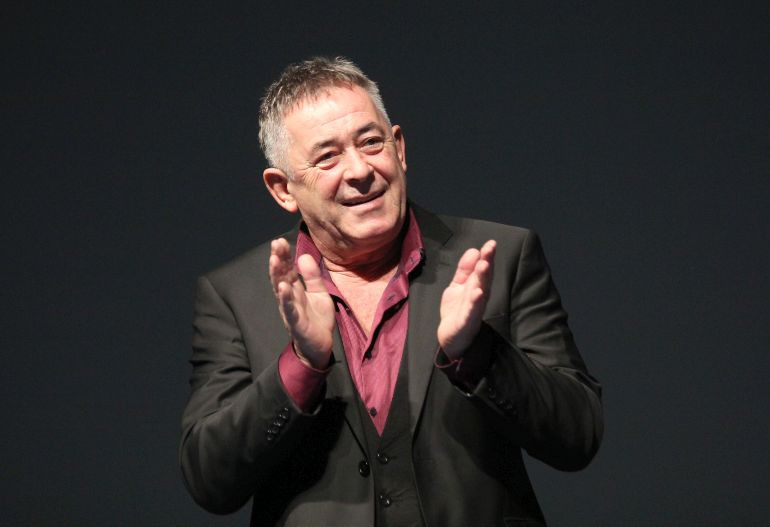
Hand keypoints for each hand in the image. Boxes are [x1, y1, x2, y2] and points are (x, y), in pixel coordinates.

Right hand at [269, 238, 334, 367]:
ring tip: (274, 260)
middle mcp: (289, 297)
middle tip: (276, 243)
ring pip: (281, 290)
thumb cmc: (317, 319)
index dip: (283, 255)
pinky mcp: (296, 322)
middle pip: (281, 275)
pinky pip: (289, 309)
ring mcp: (291, 309)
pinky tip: (283, 288)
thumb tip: (304, 256)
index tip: (280, 240)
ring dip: (276, 275)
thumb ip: (312, 276)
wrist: (320, 346)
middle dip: (278, 259)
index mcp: (295, 289)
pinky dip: (286, 298)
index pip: (287, 269)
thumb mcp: (319, 293)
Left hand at [437, 240, 495, 358]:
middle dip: (487, 263)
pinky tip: (477, 293)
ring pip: (480, 292)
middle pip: (484, 278)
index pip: (483, 269)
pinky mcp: (467, 322)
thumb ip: (464, 269)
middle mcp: (479, 296)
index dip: (487, 256)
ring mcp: (474, 309)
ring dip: (482, 279)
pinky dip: (475, 303)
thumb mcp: (458, 285)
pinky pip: (472, 311)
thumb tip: (474, 250)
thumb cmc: (457, 310)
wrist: (451, 337)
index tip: (491, 243)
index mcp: (477, 286)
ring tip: (484, 265)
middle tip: (489, 249)